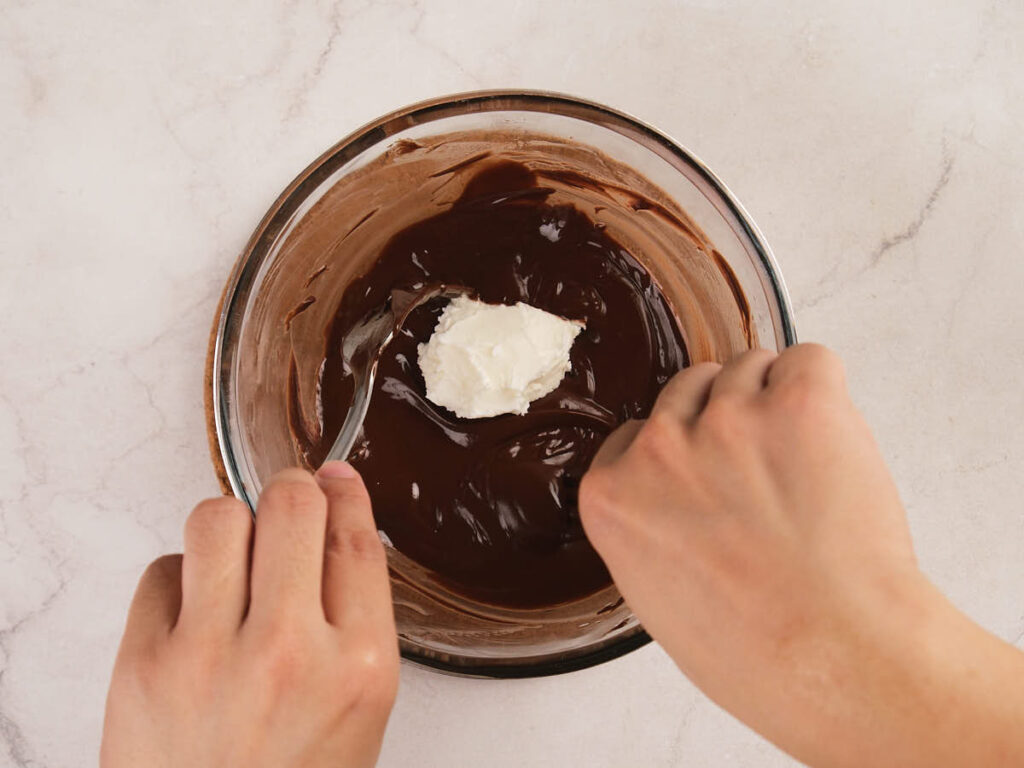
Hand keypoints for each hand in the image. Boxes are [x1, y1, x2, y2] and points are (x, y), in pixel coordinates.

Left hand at [101, 463, 398, 767]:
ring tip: (235, 558)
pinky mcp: (144, 664)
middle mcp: (289, 653)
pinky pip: (162, 567)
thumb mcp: (359, 711)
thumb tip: (336, 527)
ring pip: (219, 517)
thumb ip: (356, 620)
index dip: (346, 494)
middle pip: (292, 506)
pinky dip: (180, 578)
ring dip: (231, 525)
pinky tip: (194, 612)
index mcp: (359, 667)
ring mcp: (210, 656)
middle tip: (285, 507)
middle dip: (292, 493)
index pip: (355, 540)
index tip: (337, 478)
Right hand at [580, 344, 1023, 767]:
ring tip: (806, 462)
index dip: (678, 453)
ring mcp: (727, 419)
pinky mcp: (799, 403)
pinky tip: (831, 434)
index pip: (634, 437)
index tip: (706, 476)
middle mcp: (660, 448)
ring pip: (748, 367)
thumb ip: (651, 531)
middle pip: (686, 391)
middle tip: (764, 472)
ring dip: (774, 402)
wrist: (835, 658)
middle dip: (722, 422)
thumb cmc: (756, 654)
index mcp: (613, 497)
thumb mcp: (659, 601)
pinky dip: (822, 387)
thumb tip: (681, 505)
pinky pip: (808, 360)